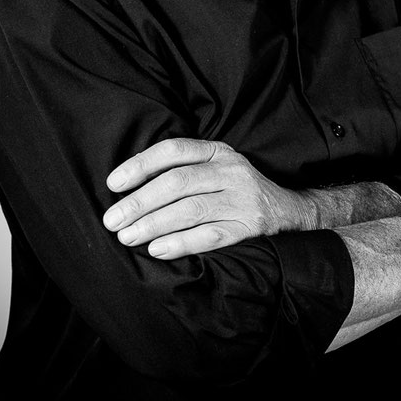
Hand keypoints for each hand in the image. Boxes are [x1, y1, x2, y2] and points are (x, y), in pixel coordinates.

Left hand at [103, 137, 316, 258]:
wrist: (288, 209)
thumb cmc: (234, 189)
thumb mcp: (214, 168)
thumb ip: (181, 171)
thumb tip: (127, 190)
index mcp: (217, 151)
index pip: (174, 150)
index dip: (141, 165)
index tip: (113, 183)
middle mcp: (230, 170)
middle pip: (178, 182)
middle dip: (140, 201)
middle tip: (113, 220)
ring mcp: (242, 198)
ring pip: (191, 209)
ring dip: (154, 224)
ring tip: (127, 237)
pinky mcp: (250, 227)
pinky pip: (211, 236)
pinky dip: (181, 243)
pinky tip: (158, 250)